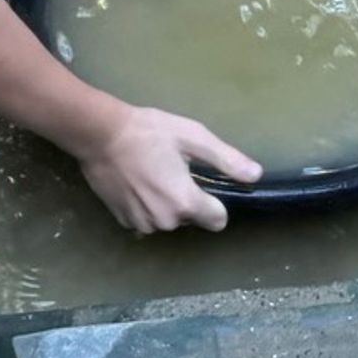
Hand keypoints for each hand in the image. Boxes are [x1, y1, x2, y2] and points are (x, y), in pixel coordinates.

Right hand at [81, 102, 262, 232]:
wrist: (100, 135)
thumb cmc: (149, 132)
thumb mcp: (192, 137)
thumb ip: (226, 160)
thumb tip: (256, 175)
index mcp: (186, 202)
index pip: (218, 220)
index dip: (215, 203)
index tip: (203, 183)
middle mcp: (166, 221)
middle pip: (191, 218)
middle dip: (187, 199)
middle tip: (172, 169)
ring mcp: (143, 225)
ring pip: (168, 220)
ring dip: (166, 204)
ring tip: (153, 174)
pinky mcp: (123, 223)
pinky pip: (146, 220)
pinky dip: (146, 206)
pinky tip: (137, 183)